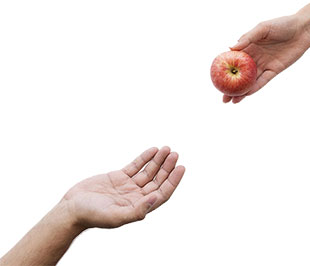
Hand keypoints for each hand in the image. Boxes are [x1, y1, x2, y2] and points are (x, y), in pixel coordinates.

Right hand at [62, 146, 184, 228]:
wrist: (71, 208)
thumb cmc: (91, 216)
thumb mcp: (115, 216)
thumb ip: (137, 210)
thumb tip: (156, 198)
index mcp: (139, 207)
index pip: (162, 193)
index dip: (173, 181)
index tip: (181, 168)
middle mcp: (136, 196)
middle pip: (157, 180)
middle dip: (167, 167)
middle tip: (175, 154)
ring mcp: (128, 186)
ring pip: (148, 171)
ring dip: (158, 161)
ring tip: (167, 149)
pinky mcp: (118, 177)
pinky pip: (135, 166)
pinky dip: (144, 158)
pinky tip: (153, 150)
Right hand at [224, 15, 309, 102]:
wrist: (303, 29)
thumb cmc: (282, 24)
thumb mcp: (262, 28)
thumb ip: (247, 38)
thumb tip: (230, 48)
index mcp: (249, 47)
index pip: (233, 61)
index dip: (225, 71)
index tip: (216, 79)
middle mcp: (254, 58)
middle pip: (240, 75)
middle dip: (231, 87)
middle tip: (223, 97)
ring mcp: (264, 65)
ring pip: (250, 81)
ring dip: (242, 92)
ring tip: (232, 101)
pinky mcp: (274, 70)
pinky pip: (263, 81)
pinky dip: (255, 88)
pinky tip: (247, 94)